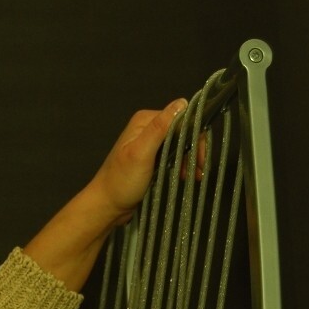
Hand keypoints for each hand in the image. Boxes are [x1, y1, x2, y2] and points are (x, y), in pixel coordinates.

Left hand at [84, 98, 187, 227]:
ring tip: (195, 176)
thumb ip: (160, 128)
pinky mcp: (153, 159)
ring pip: (180, 145)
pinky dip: (182, 166)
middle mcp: (148, 128)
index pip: (181, 118)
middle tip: (199, 170)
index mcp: (145, 121)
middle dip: (194, 150)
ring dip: (190, 160)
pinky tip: (187, 177)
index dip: (195, 135)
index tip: (200, 156)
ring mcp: (150, 144)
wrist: (107, 206)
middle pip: (183, 132)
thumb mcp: (141, 152)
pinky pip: (174, 157)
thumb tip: (182, 102)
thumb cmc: (121, 181)